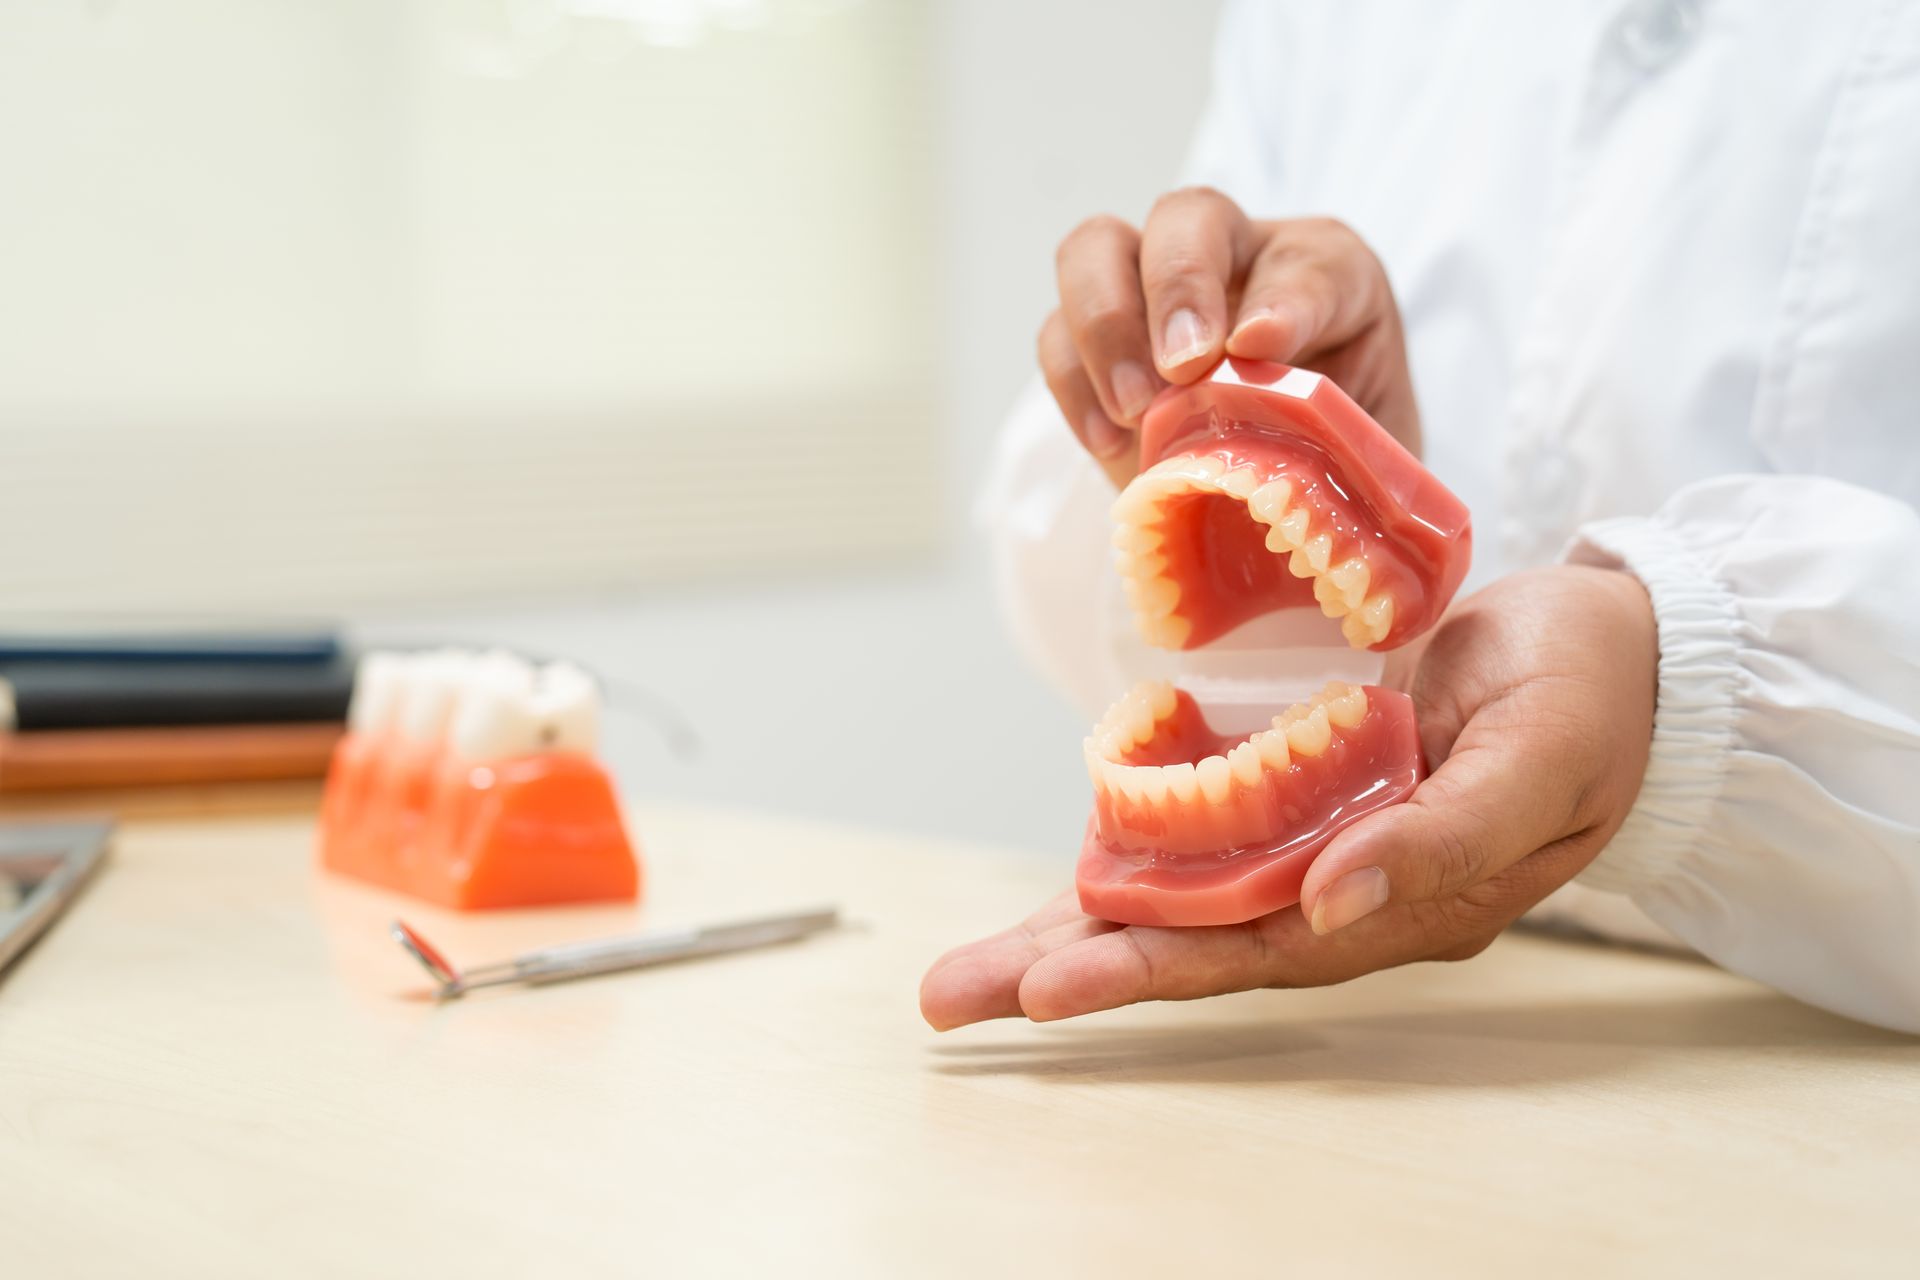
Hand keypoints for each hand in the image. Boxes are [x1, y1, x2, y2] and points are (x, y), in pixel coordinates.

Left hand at [919, 566, 1656, 1028]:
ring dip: (1076, 921)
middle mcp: (1340, 882)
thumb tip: (1328, 898)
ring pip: (1180, 888)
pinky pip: (1203, 818)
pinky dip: (1130, 841)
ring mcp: (1317, 830)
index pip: (1251, 950)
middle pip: (1189, 938)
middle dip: (1070, 966)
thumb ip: (1440, 839)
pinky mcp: (1303, 772)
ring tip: (972, 969)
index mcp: (1396, 902)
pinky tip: (1063, 870)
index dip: (1150, 967)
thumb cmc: (1590, 699)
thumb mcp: (1534, 763)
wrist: (1622, 648)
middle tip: (954, 997)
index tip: (1048, 988)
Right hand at [1038, 193, 1418, 488]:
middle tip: (1182, 368)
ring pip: (1098, 249)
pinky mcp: (1097, 346)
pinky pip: (1055, 332)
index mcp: (1326, 275)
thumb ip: (1338, 438)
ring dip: (1106, 324)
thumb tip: (1275, 444)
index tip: (1258, 348)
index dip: (1285, 298)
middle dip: (1177, 284)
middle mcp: (1237, 260)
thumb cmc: (1332, 464)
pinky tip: (1108, 441)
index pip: (1310, 263)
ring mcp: (1154, 294)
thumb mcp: (1364, 453)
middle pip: (1190, 216)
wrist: (1282, 500)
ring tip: (1135, 409)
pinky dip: (1071, 383)